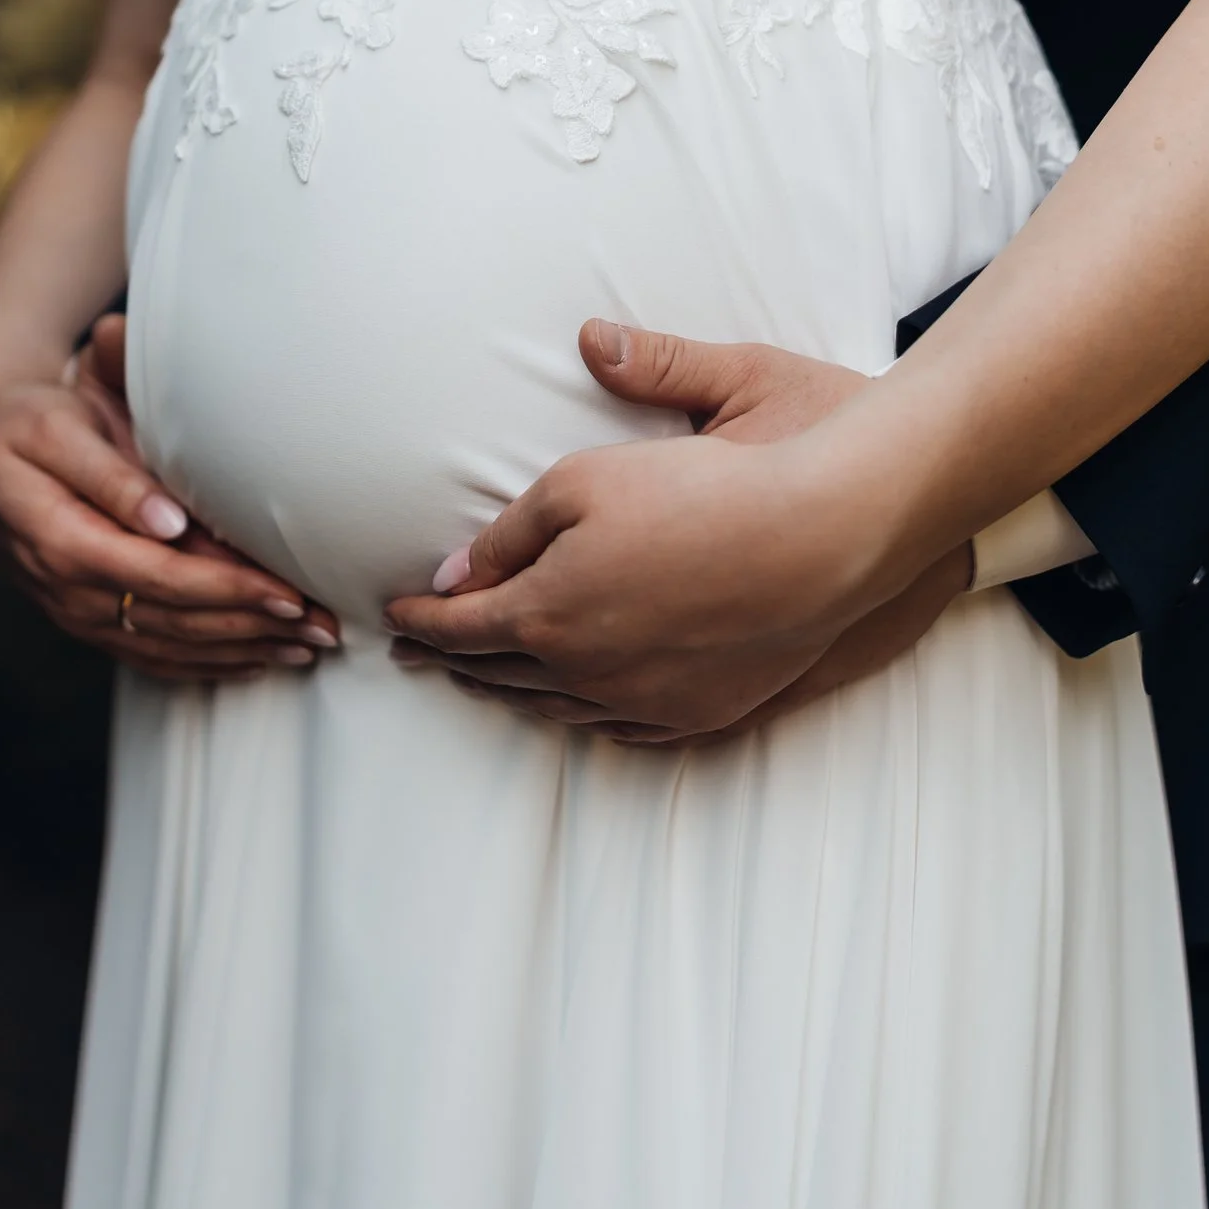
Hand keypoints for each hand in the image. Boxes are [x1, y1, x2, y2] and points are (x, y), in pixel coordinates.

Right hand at [0, 314, 338, 681]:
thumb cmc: (24, 427)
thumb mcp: (54, 428)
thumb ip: (107, 473)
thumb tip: (167, 521)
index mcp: (60, 538)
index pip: (158, 574)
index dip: (225, 588)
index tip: (287, 592)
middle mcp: (69, 590)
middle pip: (175, 619)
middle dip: (254, 626)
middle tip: (324, 627)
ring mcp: (78, 615)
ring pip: (170, 647)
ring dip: (243, 652)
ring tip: (311, 647)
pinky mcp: (90, 624)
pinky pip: (154, 658)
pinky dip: (210, 663)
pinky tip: (260, 661)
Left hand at [386, 320, 962, 740]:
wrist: (816, 538)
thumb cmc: (698, 492)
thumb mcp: (580, 481)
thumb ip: (506, 533)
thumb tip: (454, 576)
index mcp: (544, 616)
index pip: (459, 628)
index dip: (420, 620)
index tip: (392, 616)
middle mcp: (585, 674)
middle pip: (498, 673)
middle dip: (452, 659)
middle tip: (420, 652)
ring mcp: (643, 702)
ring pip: (554, 707)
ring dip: (509, 691)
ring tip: (484, 678)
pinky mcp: (698, 714)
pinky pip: (618, 727)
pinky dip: (579, 713)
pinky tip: (573, 702)